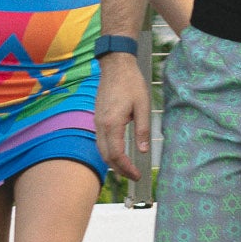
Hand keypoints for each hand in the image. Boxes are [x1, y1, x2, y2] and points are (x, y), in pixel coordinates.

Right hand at [93, 53, 146, 181]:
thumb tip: (143, 151)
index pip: (116, 155)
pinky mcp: (97, 118)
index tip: (137, 175)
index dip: (127, 168)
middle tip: (134, 176)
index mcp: (112, 123)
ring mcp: (97, 121)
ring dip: (113, 162)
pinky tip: (118, 153)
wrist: (116, 65)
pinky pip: (100, 141)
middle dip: (119, 169)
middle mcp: (101, 125)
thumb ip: (143, 130)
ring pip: (101, 150)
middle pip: (106, 156)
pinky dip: (108, 152)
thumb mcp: (143, 106)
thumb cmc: (131, 83)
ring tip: (127, 168)